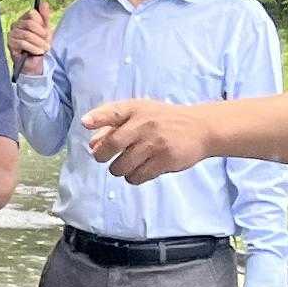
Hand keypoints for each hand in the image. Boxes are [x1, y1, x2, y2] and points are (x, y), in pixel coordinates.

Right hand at [9, 3, 55, 70]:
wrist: (35, 61)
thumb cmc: (39, 45)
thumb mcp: (45, 30)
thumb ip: (45, 16)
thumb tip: (44, 2)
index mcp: (24, 19)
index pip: (32, 13)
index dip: (41, 23)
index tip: (45, 32)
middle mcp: (16, 24)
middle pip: (30, 24)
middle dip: (41, 34)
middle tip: (47, 42)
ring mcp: (11, 34)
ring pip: (27, 34)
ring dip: (39, 43)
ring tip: (44, 49)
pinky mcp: (10, 44)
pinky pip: (22, 43)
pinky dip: (33, 48)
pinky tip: (38, 52)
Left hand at [83, 97, 208, 184]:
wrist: (201, 128)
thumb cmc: (164, 121)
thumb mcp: (141, 113)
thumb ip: (115, 125)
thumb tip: (92, 145)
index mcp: (136, 109)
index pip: (113, 112)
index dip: (98, 118)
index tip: (86, 123)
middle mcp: (145, 124)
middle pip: (112, 144)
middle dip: (101, 156)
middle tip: (103, 158)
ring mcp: (155, 143)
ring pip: (122, 165)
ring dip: (119, 170)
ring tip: (126, 165)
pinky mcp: (165, 160)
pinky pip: (138, 176)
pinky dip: (133, 177)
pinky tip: (139, 170)